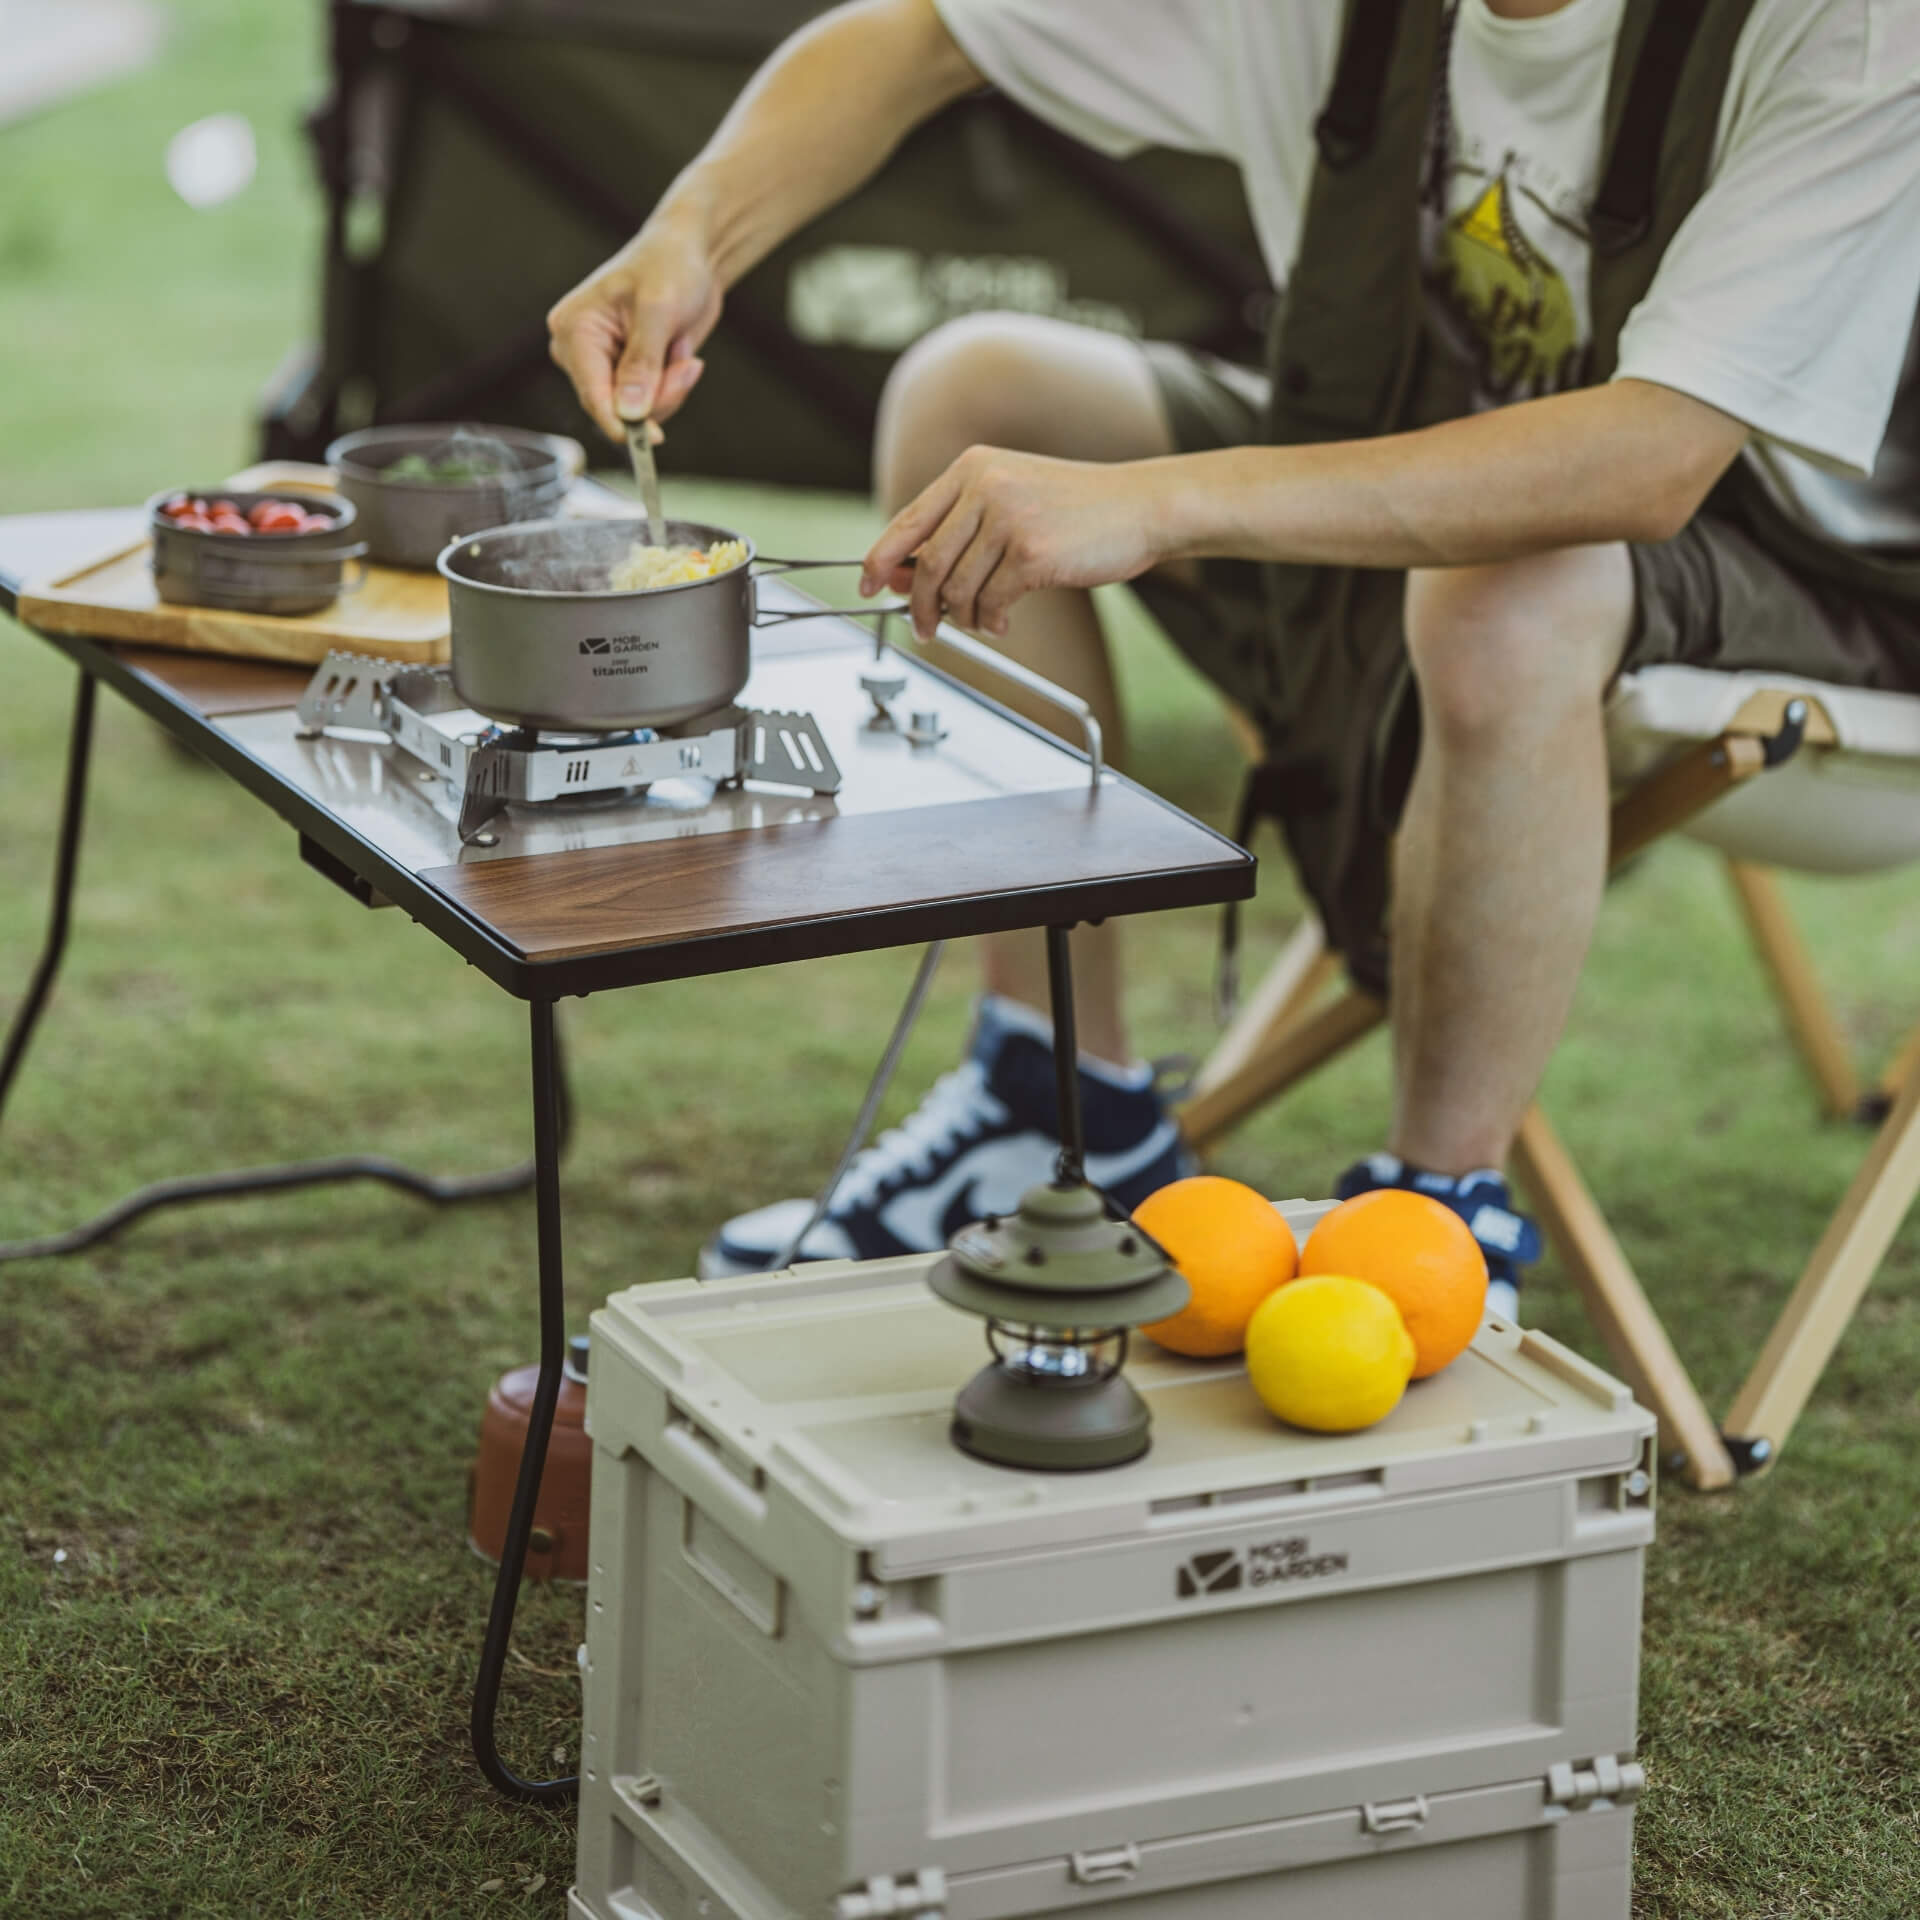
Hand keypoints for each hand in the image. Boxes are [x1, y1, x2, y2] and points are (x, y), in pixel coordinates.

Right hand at [547, 209, 722, 440]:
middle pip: (615, 408)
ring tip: (682, 351)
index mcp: (574, 329)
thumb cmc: (669, 267)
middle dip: (658, 394)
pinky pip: (651, 405)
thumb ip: (643, 364)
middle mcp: (580, 352)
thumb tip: (629, 413)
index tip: (651, 440)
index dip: (620, 423)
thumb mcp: (658, 310)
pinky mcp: (626, 375)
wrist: (690, 257)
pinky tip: (678, 354)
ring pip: (637, 412)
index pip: (591, 393)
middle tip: (687, 366)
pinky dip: (672, 386)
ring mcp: (603, 366)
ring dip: (670, 389)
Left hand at [861, 446, 1165, 639]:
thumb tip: (908, 574)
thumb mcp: (1013, 497)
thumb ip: (962, 527)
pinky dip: (990, 620)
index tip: (868, 585)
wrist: (1140, 506)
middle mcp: (985, 487)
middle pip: (928, 562)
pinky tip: (1001, 621)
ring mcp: (1009, 518)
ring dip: (961, 617)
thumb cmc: (1079, 508)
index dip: (880, 559)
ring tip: (977, 622)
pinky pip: (991, 601)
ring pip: (957, 587)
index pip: (908, 520)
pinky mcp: (1033, 553)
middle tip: (925, 628)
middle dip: (919, 605)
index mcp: (972, 468)